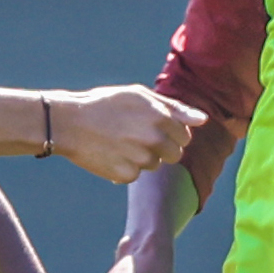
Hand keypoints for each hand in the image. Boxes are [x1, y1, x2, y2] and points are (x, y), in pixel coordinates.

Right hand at [50, 86, 203, 183]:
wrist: (70, 123)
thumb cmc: (106, 104)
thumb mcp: (140, 96)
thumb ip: (175, 108)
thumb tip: (203, 120)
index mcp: (161, 117)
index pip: (185, 137)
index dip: (171, 134)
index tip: (153, 128)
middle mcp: (154, 138)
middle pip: (175, 155)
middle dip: (161, 148)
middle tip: (136, 137)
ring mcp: (141, 158)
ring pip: (154, 165)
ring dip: (142, 158)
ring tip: (120, 143)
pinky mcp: (126, 175)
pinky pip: (136, 176)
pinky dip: (126, 168)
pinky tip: (111, 154)